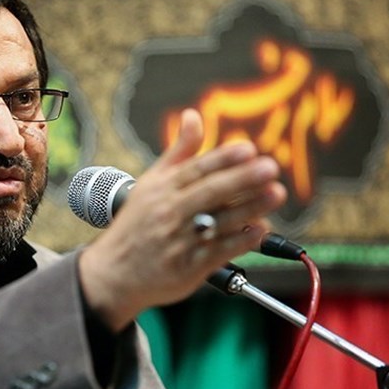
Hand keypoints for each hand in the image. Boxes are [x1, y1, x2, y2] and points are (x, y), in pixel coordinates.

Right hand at [78, 109, 286, 331]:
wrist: (113, 273)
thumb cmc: (136, 225)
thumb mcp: (151, 184)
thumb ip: (179, 152)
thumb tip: (194, 115)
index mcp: (161, 189)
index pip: (195, 170)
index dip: (223, 158)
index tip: (248, 149)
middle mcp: (169, 213)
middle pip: (210, 192)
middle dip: (242, 179)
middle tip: (269, 167)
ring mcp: (179, 241)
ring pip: (219, 221)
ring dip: (250, 207)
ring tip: (275, 193)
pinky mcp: (188, 268)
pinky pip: (219, 251)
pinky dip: (241, 240)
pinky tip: (260, 229)